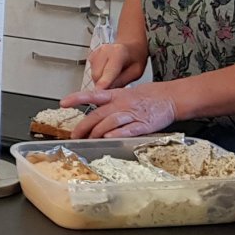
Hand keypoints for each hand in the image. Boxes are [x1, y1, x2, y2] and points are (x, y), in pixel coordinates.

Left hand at [63, 83, 177, 138]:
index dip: (77, 98)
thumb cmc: (148, 97)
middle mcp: (122, 103)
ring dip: (96, 132)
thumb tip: (95, 114)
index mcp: (116, 95)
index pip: (93, 95)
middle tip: (74, 135)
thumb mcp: (126, 94)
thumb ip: (110, 103)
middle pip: (98, 114)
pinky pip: (127, 130)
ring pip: (109, 122)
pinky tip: (108, 138)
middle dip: (83, 126)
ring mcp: (132, 114)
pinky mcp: (143, 125)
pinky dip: (116, 134)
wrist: (171, 97)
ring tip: (88, 139)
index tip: (63, 103)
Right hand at [87, 41, 147, 89]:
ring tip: (113, 77)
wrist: (130, 47)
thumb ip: (122, 80)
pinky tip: (107, 73)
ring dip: (101, 81)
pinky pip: (91, 72)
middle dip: (104, 85)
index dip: (104, 82)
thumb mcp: (136, 72)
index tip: (100, 92)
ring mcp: (96, 52)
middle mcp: (105, 50)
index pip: (109, 70)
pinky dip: (99, 77)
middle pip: (98, 75)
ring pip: (93, 75)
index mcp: (119, 52)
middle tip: (115, 86)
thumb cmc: (135, 58)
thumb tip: (109, 90)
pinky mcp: (91, 56)